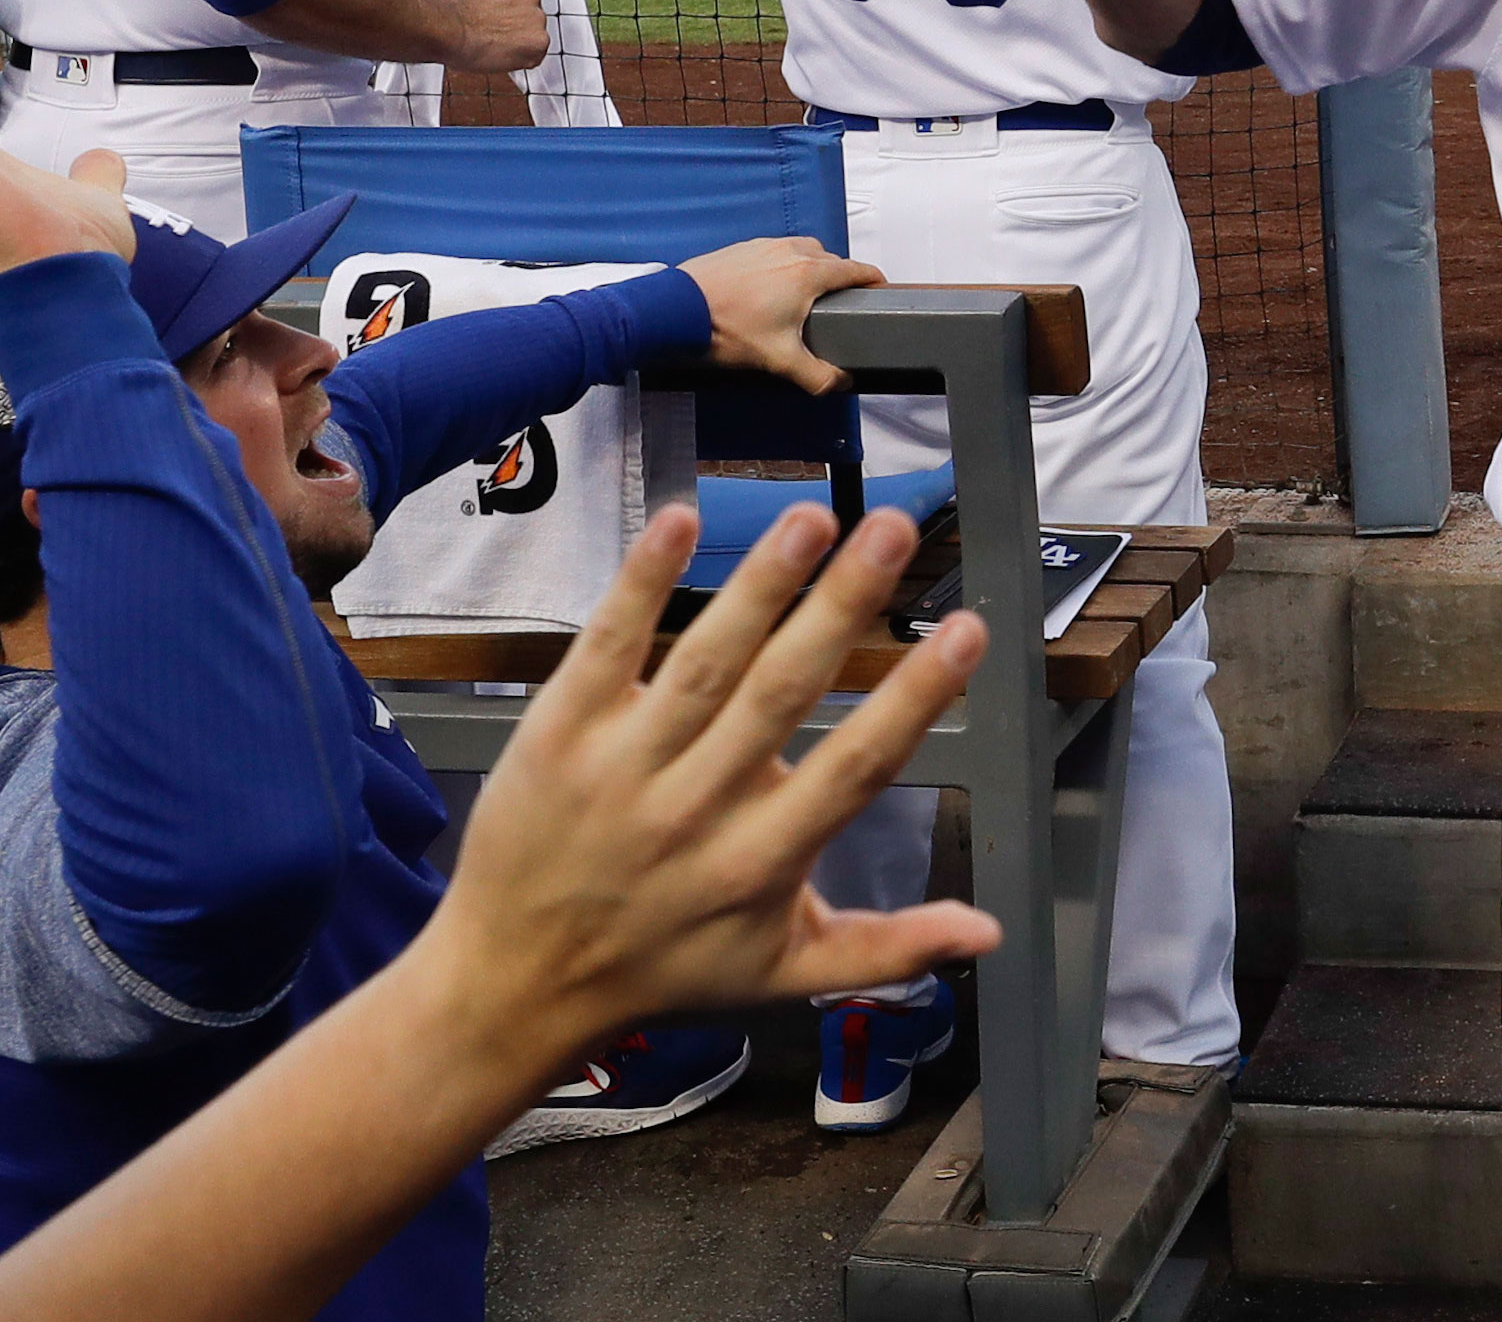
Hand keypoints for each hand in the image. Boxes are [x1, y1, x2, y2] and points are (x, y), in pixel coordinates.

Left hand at [416, 500, 1002, 1058]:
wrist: (513, 982)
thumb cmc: (663, 970)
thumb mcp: (783, 974)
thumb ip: (889, 948)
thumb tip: (988, 932)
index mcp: (762, 860)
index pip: (856, 766)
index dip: (914, 698)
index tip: (968, 630)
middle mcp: (698, 806)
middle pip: (782, 692)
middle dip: (843, 605)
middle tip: (895, 530)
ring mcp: (624, 764)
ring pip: (705, 660)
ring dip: (761, 583)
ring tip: (813, 517)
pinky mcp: (559, 731)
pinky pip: (607, 645)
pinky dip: (642, 582)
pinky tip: (681, 519)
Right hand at [434, 0, 545, 74]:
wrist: (449, 27)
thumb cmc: (454, 6)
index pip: (520, 0)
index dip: (505, 14)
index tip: (491, 20)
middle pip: (529, 18)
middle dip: (513, 27)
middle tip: (490, 34)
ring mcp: (536, 18)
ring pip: (534, 37)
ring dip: (519, 43)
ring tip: (493, 45)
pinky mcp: (538, 41)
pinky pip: (536, 56)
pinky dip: (522, 60)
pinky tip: (501, 56)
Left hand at [681, 237, 881, 394]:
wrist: (676, 311)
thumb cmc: (724, 328)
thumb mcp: (779, 360)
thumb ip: (817, 375)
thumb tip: (840, 382)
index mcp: (808, 273)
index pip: (855, 269)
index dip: (873, 279)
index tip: (879, 287)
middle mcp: (789, 252)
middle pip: (830, 258)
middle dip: (840, 277)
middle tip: (838, 302)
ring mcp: (763, 246)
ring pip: (802, 250)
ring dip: (811, 267)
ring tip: (803, 296)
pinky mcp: (741, 248)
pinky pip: (774, 251)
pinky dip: (782, 265)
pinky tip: (769, 290)